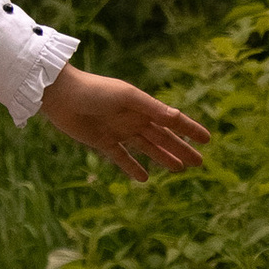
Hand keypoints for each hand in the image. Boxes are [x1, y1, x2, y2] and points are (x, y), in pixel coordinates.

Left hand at [38, 66, 210, 181]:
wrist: (60, 95)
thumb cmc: (95, 90)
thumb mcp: (127, 98)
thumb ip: (152, 108)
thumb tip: (177, 118)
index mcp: (142, 106)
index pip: (172, 120)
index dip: (190, 129)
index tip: (207, 140)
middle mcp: (133, 119)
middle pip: (163, 138)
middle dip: (181, 149)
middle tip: (199, 163)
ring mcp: (118, 131)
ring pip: (147, 149)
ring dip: (163, 158)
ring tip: (179, 170)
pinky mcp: (102, 142)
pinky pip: (122, 158)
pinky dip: (132, 167)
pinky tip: (144, 178)